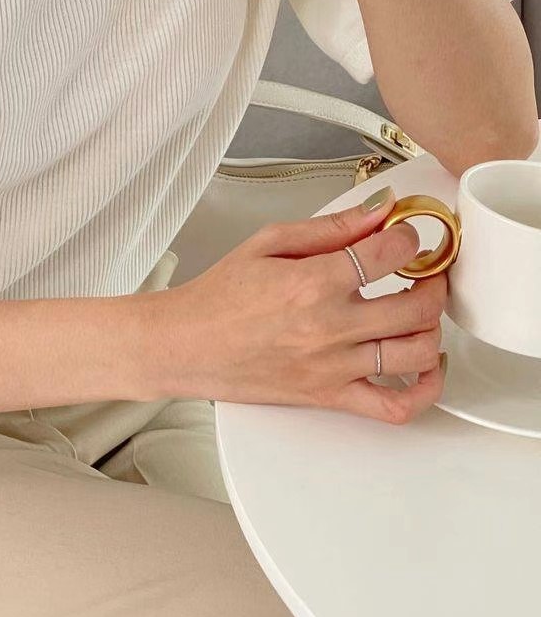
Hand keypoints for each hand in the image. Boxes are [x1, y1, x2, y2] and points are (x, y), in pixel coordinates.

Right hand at [147, 190, 448, 422]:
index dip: (410, 239)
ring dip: (432, 329)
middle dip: (433, 281)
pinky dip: (425, 391)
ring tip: (419, 313)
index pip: (391, 253)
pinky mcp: (328, 396)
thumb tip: (377, 209)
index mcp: (313, 282)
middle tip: (424, 273)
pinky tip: (426, 368)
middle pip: (418, 305)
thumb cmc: (217, 298)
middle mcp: (328, 327)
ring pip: (416, 353)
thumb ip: (331, 226)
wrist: (183, 345)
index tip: (406, 238)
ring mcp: (332, 367)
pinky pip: (394, 407)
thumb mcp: (269, 242)